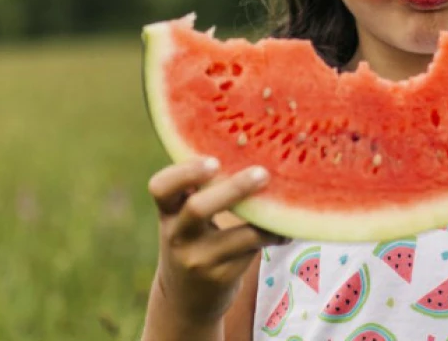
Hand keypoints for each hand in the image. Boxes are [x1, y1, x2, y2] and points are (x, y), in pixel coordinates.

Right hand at [147, 157, 288, 322]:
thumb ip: (199, 191)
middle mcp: (177, 236)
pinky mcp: (220, 278)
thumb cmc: (191, 241)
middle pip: (199, 208)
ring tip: (287, 204)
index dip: (183, 172)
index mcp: (168, 213)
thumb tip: (248, 146)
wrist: (184, 300)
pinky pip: (253, 252)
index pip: (160, 188)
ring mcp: (198, 260)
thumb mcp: (182, 219)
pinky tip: (286, 230)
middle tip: (262, 173)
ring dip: (266, 219)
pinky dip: (273, 237)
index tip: (212, 162)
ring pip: (238, 237)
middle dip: (233, 189)